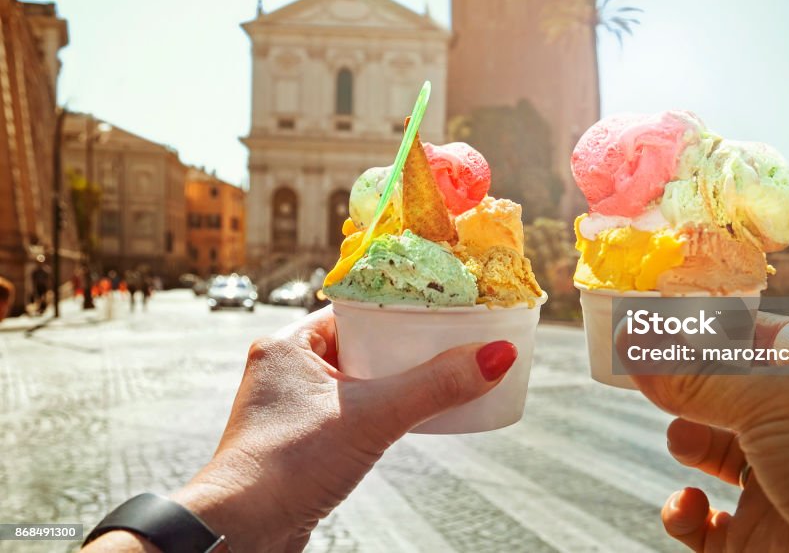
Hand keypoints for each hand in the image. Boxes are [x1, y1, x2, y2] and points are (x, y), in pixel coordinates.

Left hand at [85, 307, 516, 551]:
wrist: (242, 532)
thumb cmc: (288, 466)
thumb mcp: (374, 416)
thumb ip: (436, 385)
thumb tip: (496, 355)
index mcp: (288, 344)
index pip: (354, 309)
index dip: (398, 308)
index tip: (438, 307)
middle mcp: (283, 370)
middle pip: (359, 344)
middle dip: (402, 348)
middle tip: (446, 344)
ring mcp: (288, 408)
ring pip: (354, 381)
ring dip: (391, 382)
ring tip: (434, 380)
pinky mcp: (297, 442)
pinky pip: (347, 413)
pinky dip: (376, 413)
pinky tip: (402, 420)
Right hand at [618, 312, 788, 551]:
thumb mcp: (778, 402)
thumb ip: (700, 375)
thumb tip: (632, 344)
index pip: (759, 338)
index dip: (711, 329)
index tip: (661, 322)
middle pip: (725, 394)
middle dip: (688, 387)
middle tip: (653, 378)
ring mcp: (779, 486)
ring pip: (711, 452)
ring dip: (684, 441)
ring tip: (684, 442)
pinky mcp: (759, 539)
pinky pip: (703, 522)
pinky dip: (684, 512)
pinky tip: (689, 505)